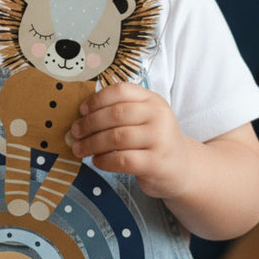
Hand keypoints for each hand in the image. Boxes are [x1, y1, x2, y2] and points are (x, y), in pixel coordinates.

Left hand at [70, 82, 192, 198]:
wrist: (183, 168)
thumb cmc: (154, 140)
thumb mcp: (144, 118)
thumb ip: (119, 112)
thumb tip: (80, 118)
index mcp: (152, 100)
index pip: (121, 91)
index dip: (96, 99)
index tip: (82, 110)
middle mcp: (158, 116)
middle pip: (115, 114)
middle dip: (89, 124)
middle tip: (74, 132)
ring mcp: (160, 139)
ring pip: (116, 137)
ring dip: (91, 144)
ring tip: (80, 149)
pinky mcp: (156, 163)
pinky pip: (122, 160)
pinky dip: (104, 160)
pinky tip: (97, 161)